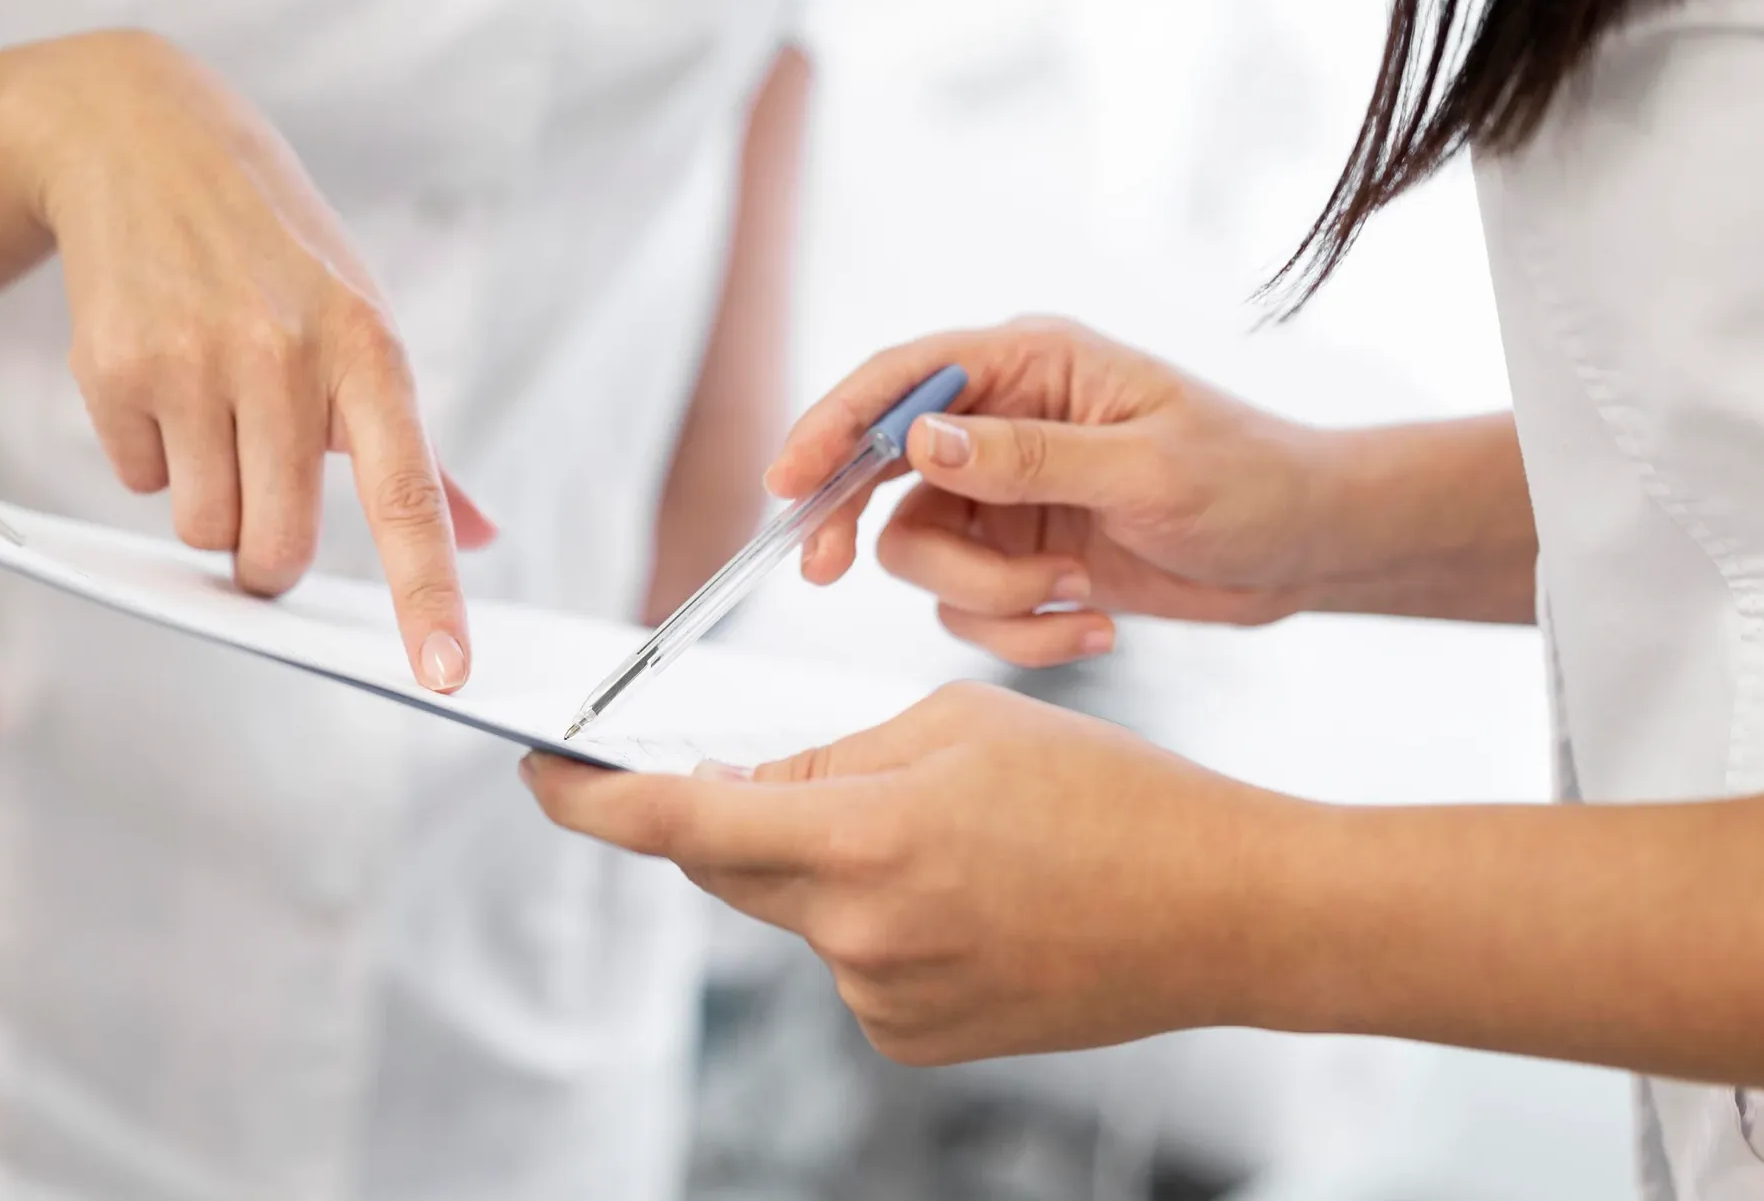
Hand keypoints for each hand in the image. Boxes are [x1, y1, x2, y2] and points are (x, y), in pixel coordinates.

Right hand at [0, 31, 494, 689]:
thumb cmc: (275, 250)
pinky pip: (135, 481)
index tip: (445, 673)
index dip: (426, 594)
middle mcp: (287, 357)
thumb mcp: (361, 318)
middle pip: (272, 548)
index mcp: (370, 352)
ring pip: (200, 528)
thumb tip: (480, 533)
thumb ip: (416, 444)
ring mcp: (195, 362)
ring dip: (202, 498)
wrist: (143, 140)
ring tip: (209, 409)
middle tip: (260, 502)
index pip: (408, 496)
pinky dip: (146, 454)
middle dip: (262, 554)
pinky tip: (158, 375)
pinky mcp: (114, 367)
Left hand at [523, 683, 1304, 1064]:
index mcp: (865, 836)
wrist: (1224, 913)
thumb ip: (827, 756)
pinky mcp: (914, 1039)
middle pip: (726, 870)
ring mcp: (885, 1000)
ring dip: (823, 866)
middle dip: (725, 816)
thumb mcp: (956, 724)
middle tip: (762, 770)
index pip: (677, 826)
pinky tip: (963, 896)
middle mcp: (858, 935)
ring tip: (945, 836)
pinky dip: (869, 919)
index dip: (589, 802)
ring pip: (797, 912)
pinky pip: (849, 961)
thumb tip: (736, 788)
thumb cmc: (1104, 794)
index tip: (538, 774)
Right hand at [769, 318, 1335, 666]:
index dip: (831, 426)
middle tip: (823, 573)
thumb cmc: (1250, 483)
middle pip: (881, 470)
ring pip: (921, 554)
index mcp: (1029, 366)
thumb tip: (918, 441)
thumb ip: (1025, 456)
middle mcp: (1002, 422)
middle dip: (856, 526)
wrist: (1310, 552)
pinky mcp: (1019, 557)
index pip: (899, 380)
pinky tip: (1096, 623)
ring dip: (987, 597)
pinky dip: (1021, 632)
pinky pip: (969, 609)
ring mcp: (1006, 494)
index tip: (786, 482)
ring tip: (1073, 597)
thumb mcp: (1145, 469)